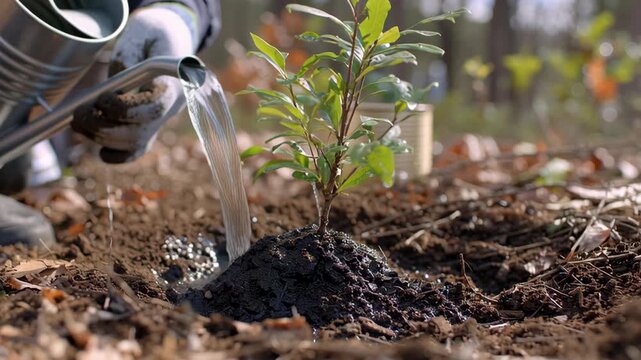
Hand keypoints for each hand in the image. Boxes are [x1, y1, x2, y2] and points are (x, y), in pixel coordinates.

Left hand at [72, 4, 196, 162]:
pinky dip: (117, 156)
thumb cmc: (152, 35)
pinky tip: (101, 152)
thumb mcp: (141, 35)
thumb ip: (128, 61)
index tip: (102, 99)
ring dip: (102, 138)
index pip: (155, 108)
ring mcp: (161, 121)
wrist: (165, 41)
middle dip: (105, 127)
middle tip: (79, 114)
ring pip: (134, 143)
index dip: (126, 110)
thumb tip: (111, 91)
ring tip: (79, 121)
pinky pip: (136, 151)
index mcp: (175, 84)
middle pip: (141, 132)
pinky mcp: (149, 127)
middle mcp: (172, 109)